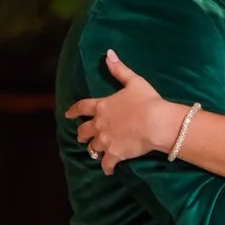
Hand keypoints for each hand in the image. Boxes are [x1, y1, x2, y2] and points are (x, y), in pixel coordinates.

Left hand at [66, 52, 182, 174]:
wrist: (156, 123)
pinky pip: (106, 164)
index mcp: (102, 106)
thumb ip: (119, 70)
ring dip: (93, 149)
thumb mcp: (134, 81)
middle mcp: (99, 124)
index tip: (68, 115)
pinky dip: (107, 167)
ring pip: (93, 148)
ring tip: (95, 152)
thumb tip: (108, 54)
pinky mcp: (115, 154)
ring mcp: (106, 141)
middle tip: (82, 137)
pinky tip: (109, 170)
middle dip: (82, 134)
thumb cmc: (147, 101)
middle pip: (84, 131)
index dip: (74, 111)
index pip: (81, 107)